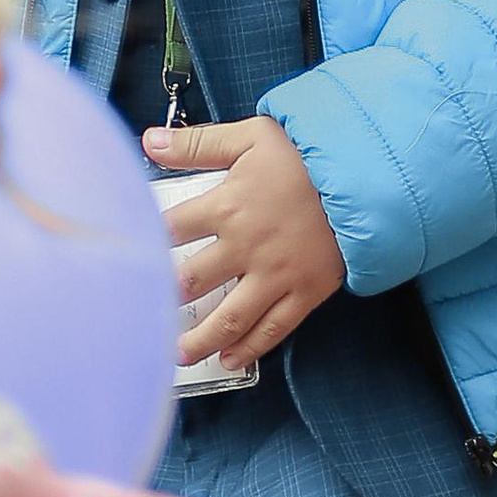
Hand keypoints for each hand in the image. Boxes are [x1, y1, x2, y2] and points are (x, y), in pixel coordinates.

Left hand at [143, 116, 346, 371]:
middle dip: (163, 301)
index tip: (131, 256)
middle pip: (191, 282)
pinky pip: (274, 328)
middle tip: (142, 315)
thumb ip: (198, 143)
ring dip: (200, 341)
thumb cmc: (306, 155)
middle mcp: (246, 246)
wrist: (366, 175)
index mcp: (227, 206)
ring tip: (177, 355)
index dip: (146, 243)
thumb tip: (150, 141)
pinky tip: (230, 360)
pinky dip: (250, 349)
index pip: (171, 230)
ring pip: (230, 318)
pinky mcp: (305, 291)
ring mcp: (276, 274)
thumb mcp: (250, 136)